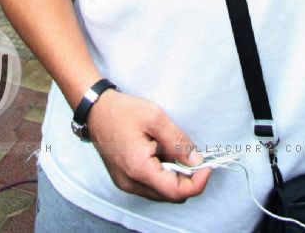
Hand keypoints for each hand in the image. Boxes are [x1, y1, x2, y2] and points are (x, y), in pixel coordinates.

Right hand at [88, 90, 210, 201]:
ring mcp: (126, 184)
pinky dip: (163, 175)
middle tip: (194, 156)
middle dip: (188, 179)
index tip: (208, 166)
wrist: (96, 110)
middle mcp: (131, 183)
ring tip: (174, 151)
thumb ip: (177, 141)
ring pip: (161, 192)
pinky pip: (151, 186)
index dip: (197, 182)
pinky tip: (162, 154)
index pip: (176, 191)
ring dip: (175, 177)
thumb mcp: (155, 118)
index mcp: (139, 169)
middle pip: (170, 195)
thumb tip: (196, 161)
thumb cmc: (123, 111)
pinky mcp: (124, 180)